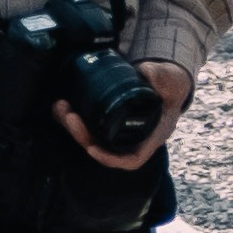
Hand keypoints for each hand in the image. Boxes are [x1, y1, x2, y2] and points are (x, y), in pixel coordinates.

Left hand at [56, 61, 191, 168]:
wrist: (163, 78)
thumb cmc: (169, 83)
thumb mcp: (171, 79)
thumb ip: (162, 76)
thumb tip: (147, 73)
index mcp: (152, 134)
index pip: (132, 158)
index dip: (111, 159)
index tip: (92, 148)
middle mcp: (133, 137)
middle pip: (104, 149)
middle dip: (82, 136)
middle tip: (70, 116)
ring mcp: (118, 128)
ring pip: (91, 137)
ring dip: (72, 126)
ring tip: (61, 107)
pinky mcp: (107, 118)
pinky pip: (87, 124)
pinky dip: (73, 117)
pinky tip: (62, 104)